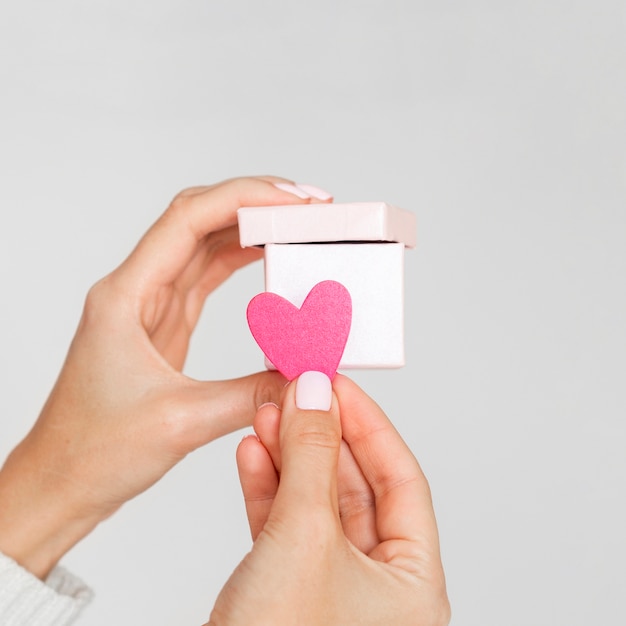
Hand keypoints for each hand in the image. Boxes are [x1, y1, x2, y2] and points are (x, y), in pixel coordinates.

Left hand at [0, 176, 331, 577]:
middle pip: (200, 219)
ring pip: (206, 243)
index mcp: (126, 296)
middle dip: (257, 203)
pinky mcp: (166, 324)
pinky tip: (271, 256)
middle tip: (310, 206)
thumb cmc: (93, 451)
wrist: (61, 481)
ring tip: (300, 225)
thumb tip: (306, 375)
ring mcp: (151, 305)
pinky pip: (208, 276)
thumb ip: (252, 393)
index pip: (190, 219)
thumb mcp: (181, 422)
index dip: (247, 199)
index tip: (296, 201)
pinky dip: (242, 260)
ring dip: (253, 228)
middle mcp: (136, 289)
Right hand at [208, 373, 449, 625]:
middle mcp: (378, 583)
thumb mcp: (303, 538)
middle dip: (321, 435)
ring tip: (268, 413)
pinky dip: (267, 487)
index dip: (367, 423)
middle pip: (353, 485)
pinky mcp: (288, 589)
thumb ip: (311, 458)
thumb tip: (315, 391)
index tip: (337, 382)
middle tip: (296, 390)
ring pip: (314, 502)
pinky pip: (284, 525)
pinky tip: (253, 454)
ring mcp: (330, 585)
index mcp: (411, 580)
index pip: (399, 477)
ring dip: (289, 456)